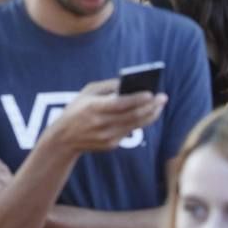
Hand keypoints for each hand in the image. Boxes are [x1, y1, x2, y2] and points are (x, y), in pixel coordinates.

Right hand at [52, 79, 166, 152]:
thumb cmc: (77, 109)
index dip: (138, 99)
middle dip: (151, 106)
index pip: (121, 104)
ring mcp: (107, 137)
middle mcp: (102, 124)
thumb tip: (129, 83)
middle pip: (133, 115)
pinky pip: (129, 131)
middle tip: (163, 98)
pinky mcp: (111, 145)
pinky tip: (147, 114)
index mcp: (94, 108)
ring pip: (136, 125)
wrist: (64, 138)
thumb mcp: (87, 92)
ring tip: (159, 106)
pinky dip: (140, 122)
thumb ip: (108, 86)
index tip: (152, 93)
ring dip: (151, 115)